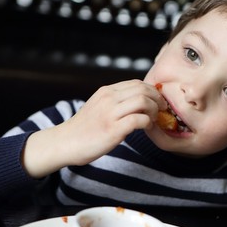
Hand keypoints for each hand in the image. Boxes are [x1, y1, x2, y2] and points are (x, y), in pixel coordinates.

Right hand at [23, 80, 165, 177]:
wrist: (65, 143)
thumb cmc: (84, 128)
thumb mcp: (98, 106)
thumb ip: (115, 101)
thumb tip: (138, 101)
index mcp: (106, 91)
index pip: (137, 83)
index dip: (152, 91)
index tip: (157, 101)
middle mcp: (109, 98)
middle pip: (143, 89)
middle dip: (157, 99)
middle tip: (162, 109)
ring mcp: (110, 113)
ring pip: (143, 101)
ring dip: (154, 110)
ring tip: (154, 119)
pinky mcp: (113, 129)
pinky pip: (139, 120)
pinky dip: (148, 123)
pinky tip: (146, 128)